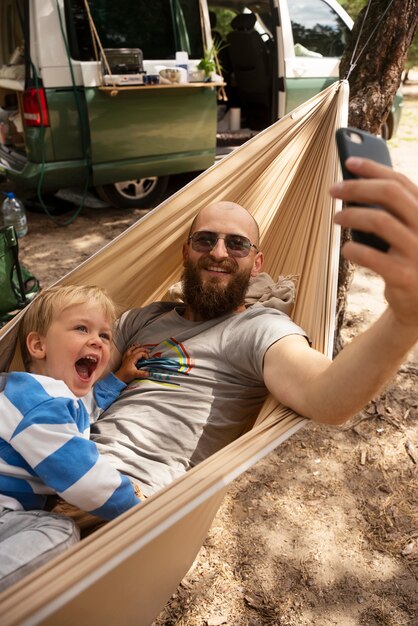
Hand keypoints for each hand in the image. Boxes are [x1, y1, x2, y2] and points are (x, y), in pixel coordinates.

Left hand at [114, 344, 149, 382]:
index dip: (145, 355)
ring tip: (139, 345)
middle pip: (137, 350)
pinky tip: (130, 349)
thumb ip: (142, 373)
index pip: (140, 353)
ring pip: (131, 349)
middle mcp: (129, 357)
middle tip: (149, 350)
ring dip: (136, 347)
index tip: (148, 359)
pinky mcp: (124, 360)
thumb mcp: (135, 374)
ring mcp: (126, 358)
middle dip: (143, 349)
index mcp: (132, 359)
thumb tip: (149, 373)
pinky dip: (129, 349)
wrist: (119, 378)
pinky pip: (127, 352)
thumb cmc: (126, 375)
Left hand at [331, 157, 417, 328]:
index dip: (373, 168)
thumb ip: (390, 211)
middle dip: (357, 187)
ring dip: (351, 215)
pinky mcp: (405, 276)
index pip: (400, 181)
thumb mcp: (406, 231)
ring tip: (336, 218)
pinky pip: (372, 256)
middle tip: (333, 189)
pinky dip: (353, 250)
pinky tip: (346, 250)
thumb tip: (353, 186)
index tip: (348, 161)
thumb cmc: (407, 259)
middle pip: (390, 194)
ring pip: (379, 221)